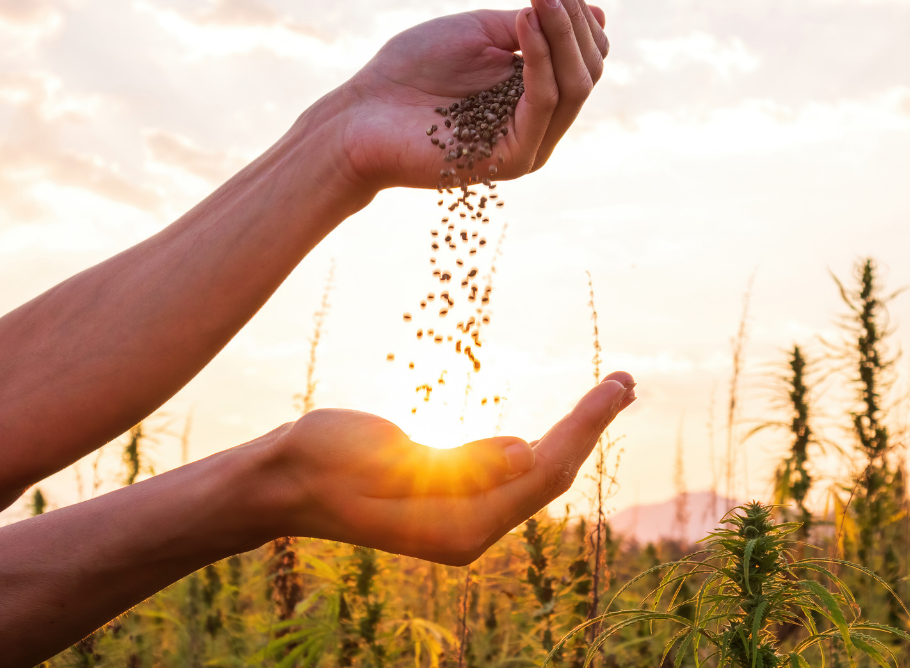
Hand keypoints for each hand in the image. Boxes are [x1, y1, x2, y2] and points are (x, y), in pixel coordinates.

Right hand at [263, 371, 634, 564]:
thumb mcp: (383, 457)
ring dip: (575, 432)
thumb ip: (458, 464)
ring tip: (612, 393)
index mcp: (457, 527)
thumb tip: (525, 454)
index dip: (584, 429)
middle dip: (590, 428)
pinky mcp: (453, 498)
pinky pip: (512, 471)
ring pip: (536, 473)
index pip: (541, 474)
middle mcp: (470, 530)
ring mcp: (463, 517)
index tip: (615, 387)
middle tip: (627, 380)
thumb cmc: (321, 462)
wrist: (282, 481)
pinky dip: (544, 441)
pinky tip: (566, 422)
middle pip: (549, 475)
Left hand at [338, 0, 608, 191]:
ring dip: (561, 33)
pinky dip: (539, 60)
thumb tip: (596, 12)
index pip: (585, 55)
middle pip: (588, 70)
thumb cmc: (412, 72)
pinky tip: (523, 25)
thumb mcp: (480, 32)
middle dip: (572, 19)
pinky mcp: (511, 159)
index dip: (575, 13)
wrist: (361, 115)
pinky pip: (542, 104)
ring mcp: (529, 145)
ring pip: (574, 86)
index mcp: (536, 95)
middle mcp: (540, 124)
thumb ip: (532, 25)